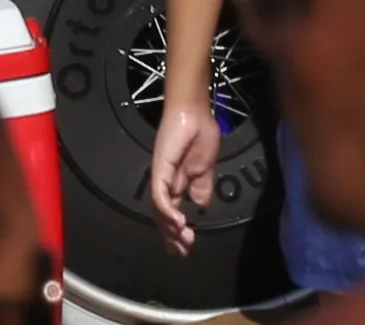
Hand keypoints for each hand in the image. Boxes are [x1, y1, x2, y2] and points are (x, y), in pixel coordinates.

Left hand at [148, 94, 220, 252]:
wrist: (195, 113)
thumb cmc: (200, 135)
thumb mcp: (205, 169)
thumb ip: (201, 188)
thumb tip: (199, 207)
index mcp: (176, 182)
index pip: (171, 212)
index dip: (176, 231)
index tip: (186, 248)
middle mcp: (165, 181)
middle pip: (162, 215)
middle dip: (172, 236)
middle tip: (183, 251)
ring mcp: (161, 174)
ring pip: (159, 208)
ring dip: (170, 227)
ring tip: (182, 239)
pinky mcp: (160, 167)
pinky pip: (160, 193)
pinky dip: (167, 210)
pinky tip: (179, 221)